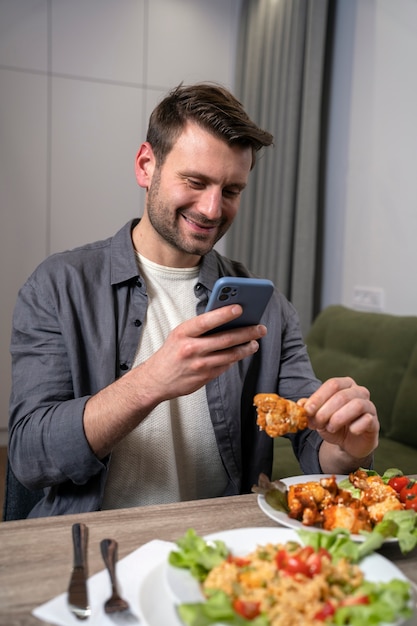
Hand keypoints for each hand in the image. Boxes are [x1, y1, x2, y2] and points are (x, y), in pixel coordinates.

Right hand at [85, 304, 266, 456]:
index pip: (206, 321)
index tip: (241, 307)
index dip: (224, 313)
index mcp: (183, 333)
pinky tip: (241, 352)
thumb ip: (200, 328)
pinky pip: (225, 366)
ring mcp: (199, 365)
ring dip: (246, 348)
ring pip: (230, 355)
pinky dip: (235, 358)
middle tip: (260, 328)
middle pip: (225, 339)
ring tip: (255, 342)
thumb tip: (227, 319)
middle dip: (247, 332)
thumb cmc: (171, 353)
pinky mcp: (205, 377)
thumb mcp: (180, 335)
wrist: (156, 380)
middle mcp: (191, 349)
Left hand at [302, 377, 379, 461]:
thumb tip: (300, 404)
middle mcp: (359, 392)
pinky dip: (356, 426)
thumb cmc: (333, 424)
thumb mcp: (318, 416)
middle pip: (342, 395)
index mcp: (345, 384)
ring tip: (330, 427)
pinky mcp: (375, 423)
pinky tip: (350, 431)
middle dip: (326, 410)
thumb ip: (309, 409)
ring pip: (357, 405)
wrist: (348, 442)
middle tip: (317, 422)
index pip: (332, 384)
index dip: (319, 397)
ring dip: (339, 418)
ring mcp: (369, 406)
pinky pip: (368, 420)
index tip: (307, 410)